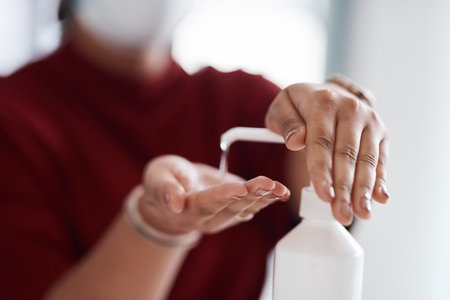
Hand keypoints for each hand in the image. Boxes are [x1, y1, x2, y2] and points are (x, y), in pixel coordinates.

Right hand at [136, 155, 289, 234]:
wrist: (174, 191)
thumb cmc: (163, 182)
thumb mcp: (157, 179)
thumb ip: (165, 189)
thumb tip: (176, 203)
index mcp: (188, 211)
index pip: (207, 204)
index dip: (223, 196)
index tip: (239, 189)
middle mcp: (208, 219)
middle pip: (232, 207)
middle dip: (251, 195)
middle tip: (268, 183)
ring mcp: (223, 217)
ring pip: (246, 208)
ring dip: (264, 198)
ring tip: (280, 189)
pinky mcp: (235, 210)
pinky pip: (253, 206)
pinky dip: (268, 198)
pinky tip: (281, 191)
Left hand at [265, 82, 388, 224]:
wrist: (328, 92)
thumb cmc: (300, 105)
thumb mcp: (282, 106)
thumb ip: (285, 123)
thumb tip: (296, 141)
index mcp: (323, 102)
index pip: (322, 142)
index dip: (323, 171)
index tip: (324, 195)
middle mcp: (350, 109)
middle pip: (347, 155)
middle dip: (345, 188)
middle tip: (341, 214)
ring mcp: (369, 120)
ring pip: (367, 160)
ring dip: (364, 189)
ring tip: (361, 213)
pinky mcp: (381, 132)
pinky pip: (380, 159)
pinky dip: (380, 180)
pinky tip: (379, 199)